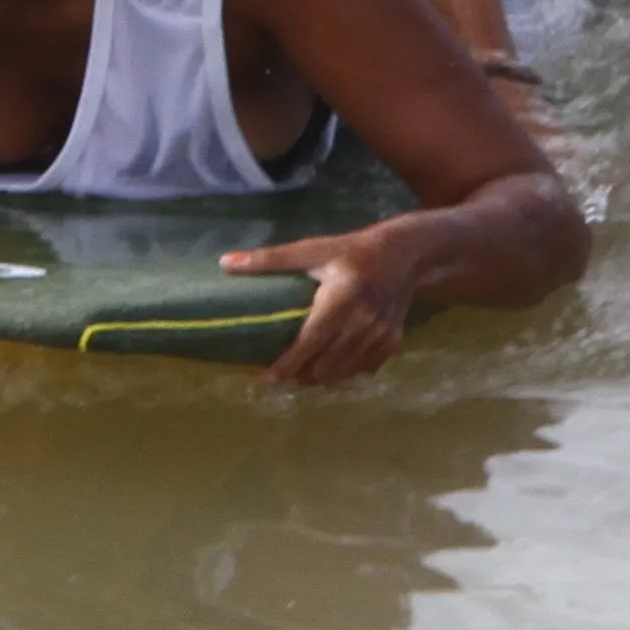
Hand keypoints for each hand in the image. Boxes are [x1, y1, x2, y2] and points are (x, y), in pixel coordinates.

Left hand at [228, 224, 422, 388]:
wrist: (404, 254)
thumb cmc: (351, 250)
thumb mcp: (312, 250)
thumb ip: (269, 259)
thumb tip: (225, 263)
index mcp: (340, 299)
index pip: (310, 342)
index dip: (287, 365)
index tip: (266, 379)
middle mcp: (362, 322)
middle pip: (325, 366)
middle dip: (302, 375)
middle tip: (283, 373)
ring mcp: (380, 335)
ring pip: (344, 373)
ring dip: (322, 378)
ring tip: (304, 373)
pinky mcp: (392, 342)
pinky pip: (364, 370)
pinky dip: (346, 372)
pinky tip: (333, 365)